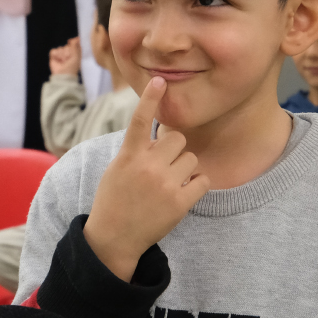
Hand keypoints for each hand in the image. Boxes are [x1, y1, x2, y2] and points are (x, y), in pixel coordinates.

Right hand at [48, 37, 81, 75]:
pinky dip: (55, 55)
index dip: (73, 43)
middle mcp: (67, 53)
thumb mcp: (76, 56)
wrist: (63, 75)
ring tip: (63, 61)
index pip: (74, 44)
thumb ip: (76, 46)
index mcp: (75, 53)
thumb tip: (76, 38)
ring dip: (61, 54)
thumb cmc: (71, 68)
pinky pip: (53, 50)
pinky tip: (58, 60)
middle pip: (66, 46)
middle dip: (67, 51)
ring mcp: (60, 54)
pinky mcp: (53, 56)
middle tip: (68, 59)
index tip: (72, 43)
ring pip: (60, 48)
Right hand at [83, 77, 209, 281]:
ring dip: (185, 169)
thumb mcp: (116, 169)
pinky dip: (197, 185)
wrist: (114, 238)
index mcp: (129, 156)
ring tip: (170, 184)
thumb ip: (135, 151)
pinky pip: (203, 180)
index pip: (139, 120)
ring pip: (192, 159)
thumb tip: (157, 138)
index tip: (160, 80)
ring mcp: (165, 184)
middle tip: (163, 167)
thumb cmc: (113, 200)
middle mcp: (148, 166)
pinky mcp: (180, 203)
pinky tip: (184, 194)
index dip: (150, 99)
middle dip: (174, 151)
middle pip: (177, 139)